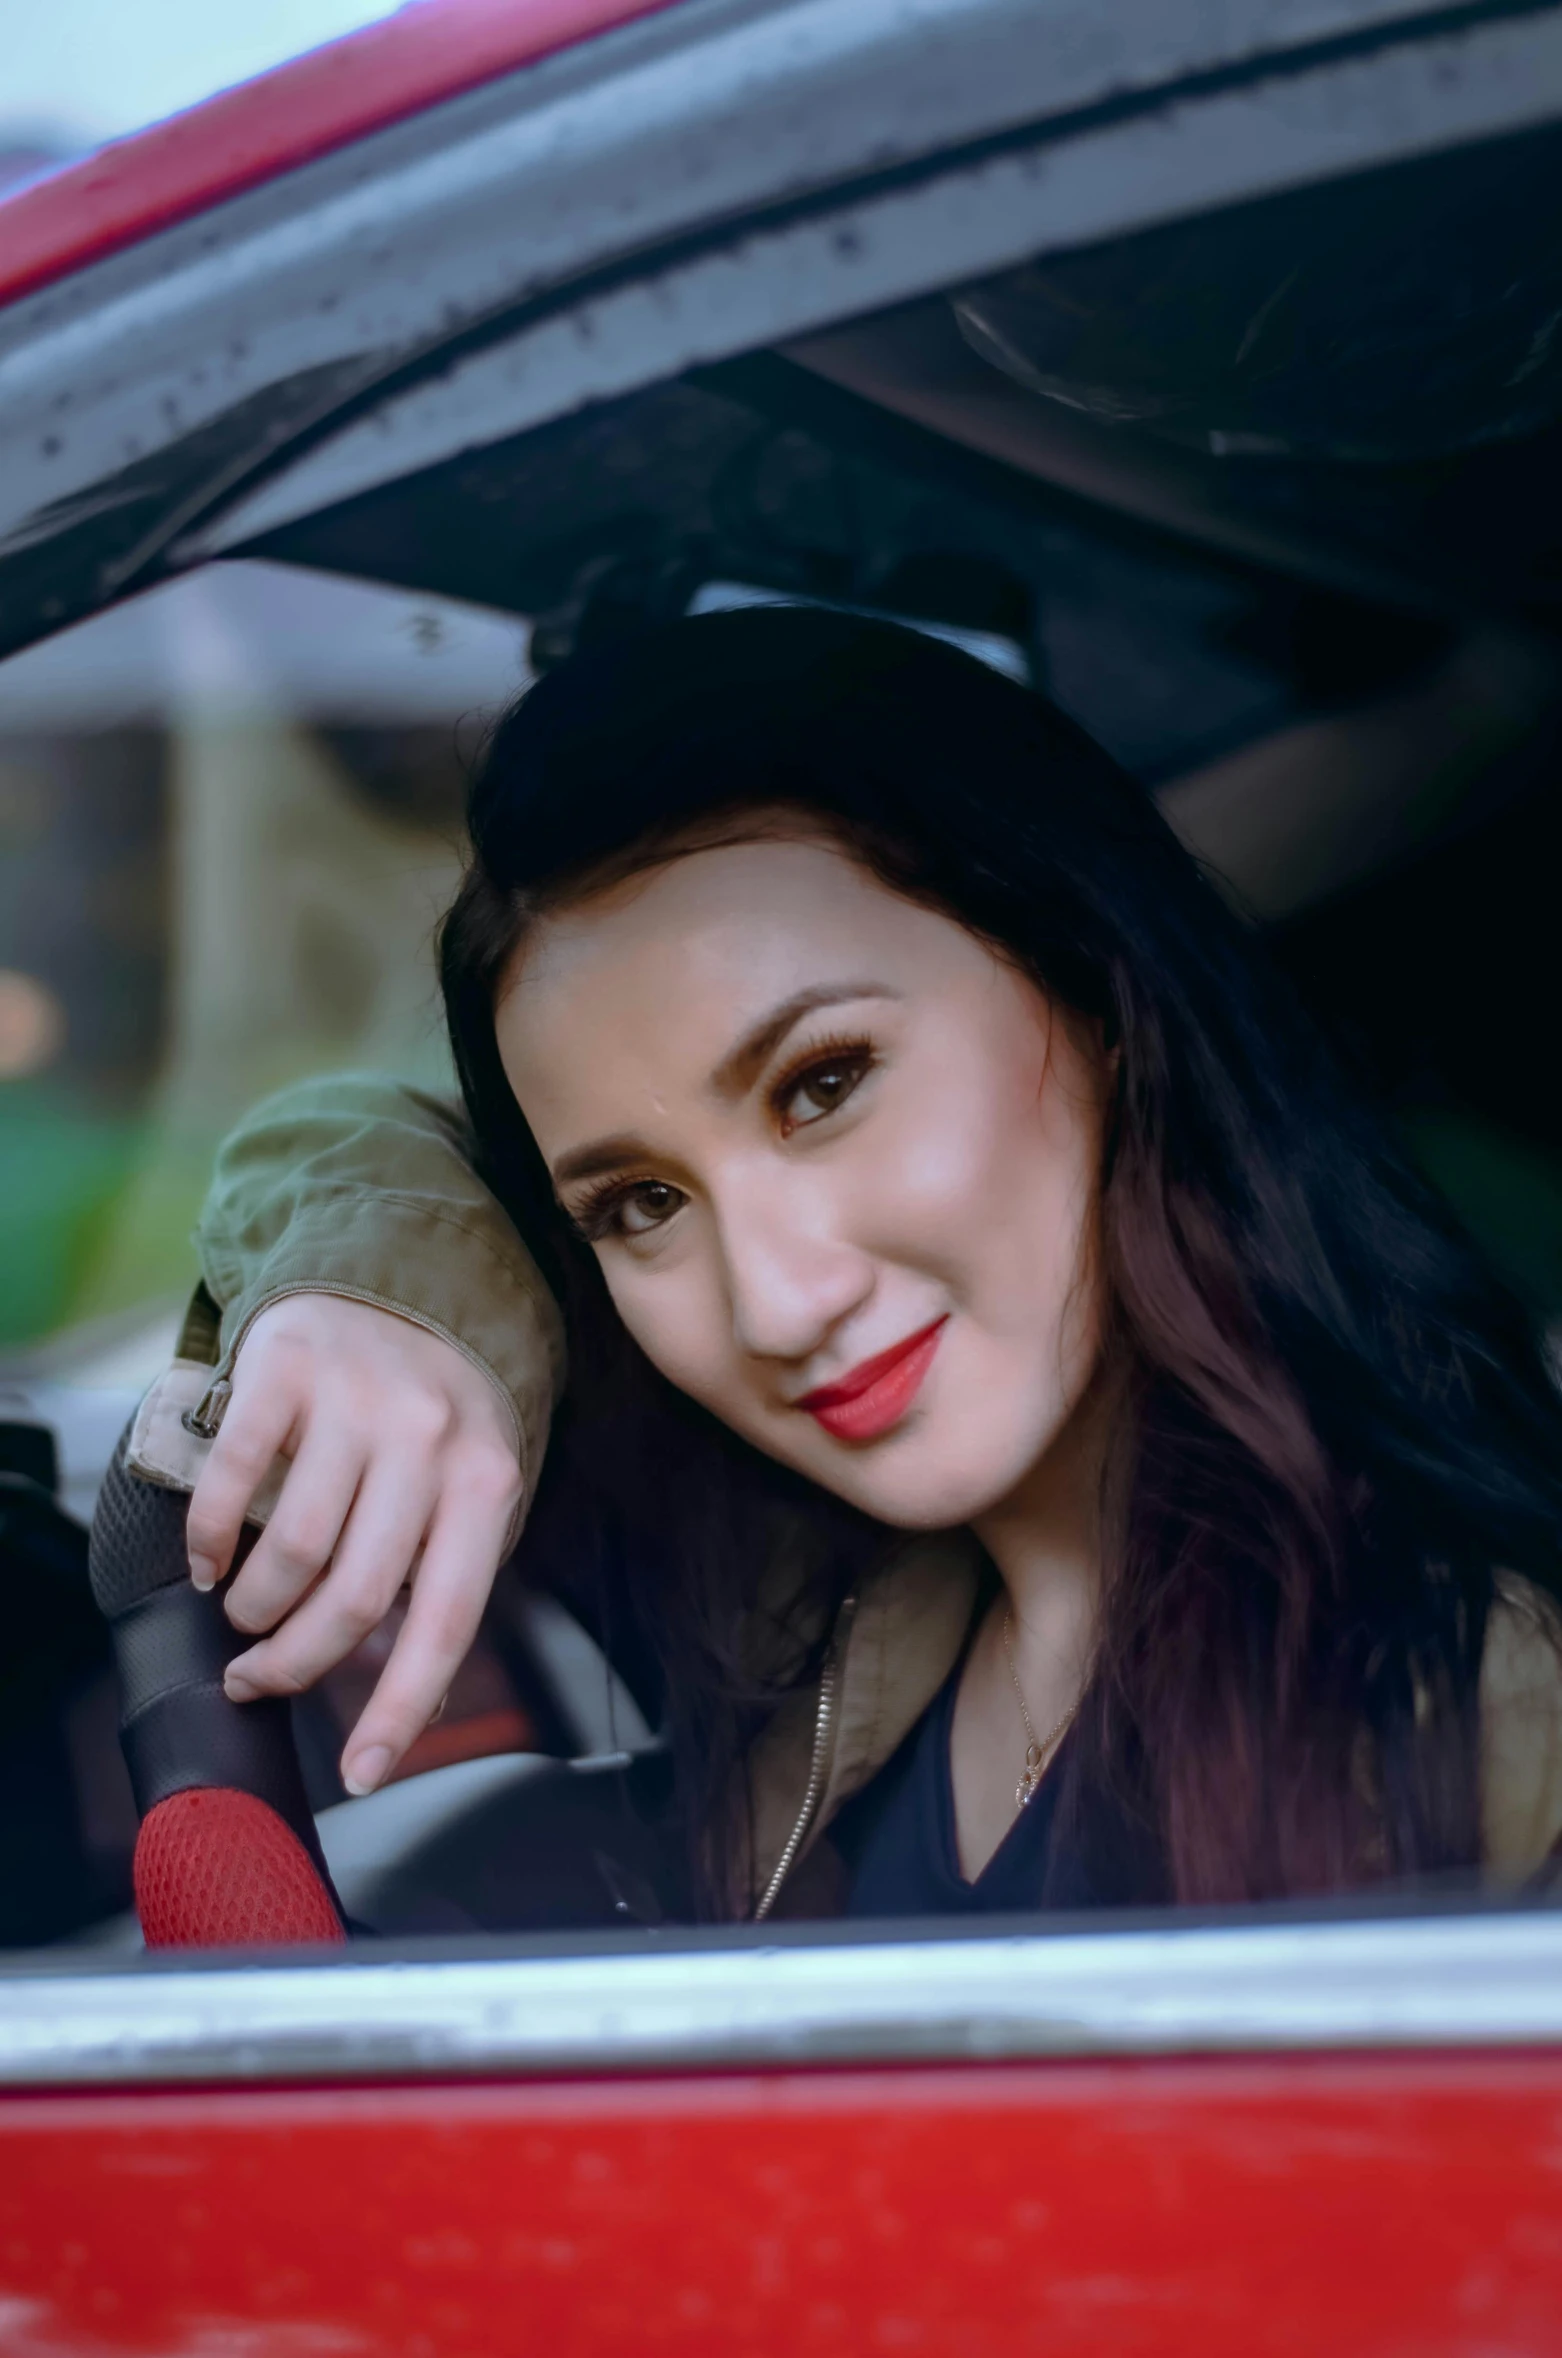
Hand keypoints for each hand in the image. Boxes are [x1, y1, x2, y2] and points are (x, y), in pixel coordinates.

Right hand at [184, 1294, 522, 1793]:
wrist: (396, 1276)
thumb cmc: (431, 1410)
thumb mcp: (466, 1479)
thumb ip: (442, 1569)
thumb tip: (409, 1694)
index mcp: (485, 1479)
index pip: (447, 1617)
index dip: (402, 1705)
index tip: (361, 1772)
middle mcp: (428, 1437)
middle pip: (356, 1595)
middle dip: (297, 1662)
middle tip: (260, 1679)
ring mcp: (356, 1398)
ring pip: (293, 1550)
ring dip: (254, 1608)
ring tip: (242, 1614)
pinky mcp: (286, 1366)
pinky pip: (233, 1480)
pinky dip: (209, 1539)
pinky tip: (207, 1559)